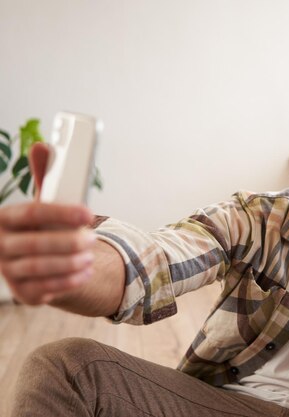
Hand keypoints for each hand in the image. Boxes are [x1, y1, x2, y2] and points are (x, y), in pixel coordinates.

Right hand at [0, 143, 95, 304]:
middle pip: (36, 243)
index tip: (89, 213)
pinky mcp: (22, 292)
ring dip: (70, 262)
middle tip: (93, 238)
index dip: (62, 213)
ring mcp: (8, 271)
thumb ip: (45, 177)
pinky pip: (46, 288)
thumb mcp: (43, 203)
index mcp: (4, 218)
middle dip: (69, 241)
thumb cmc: (43, 227)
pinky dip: (69, 281)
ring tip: (91, 256)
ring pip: (40, 267)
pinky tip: (85, 272)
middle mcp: (0, 245)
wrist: (38, 263)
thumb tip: (42, 145)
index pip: (32, 212)